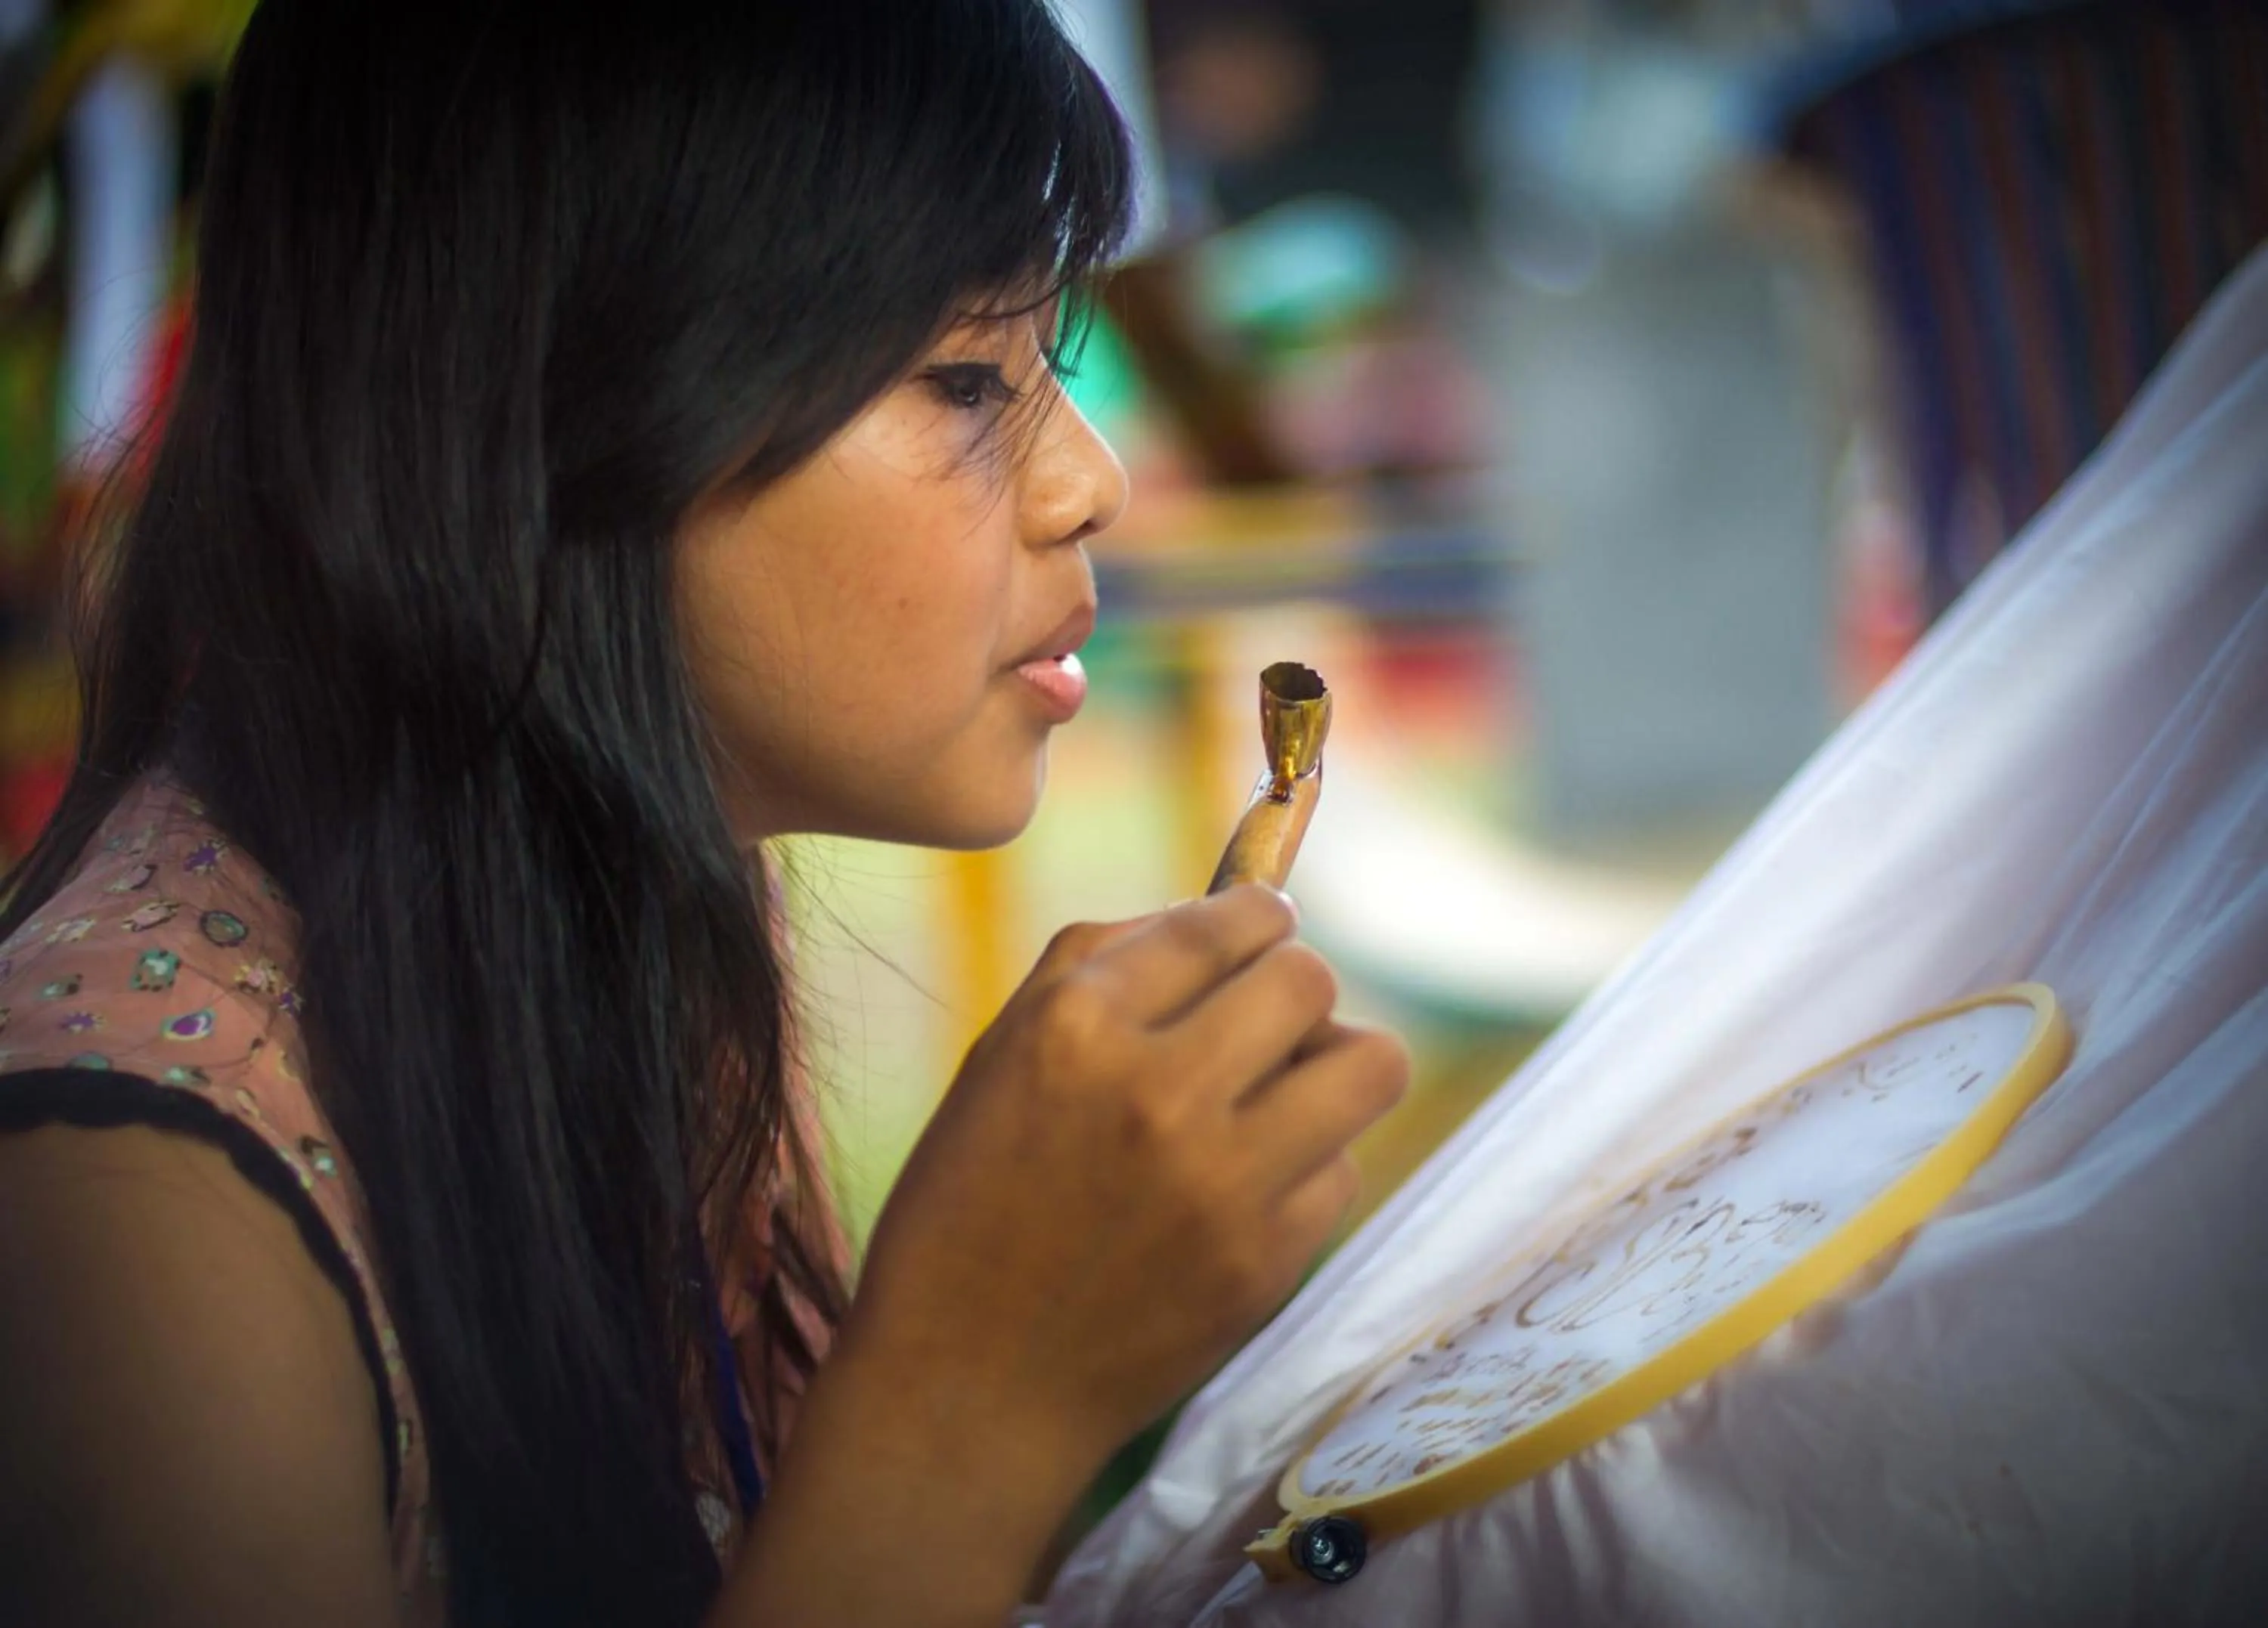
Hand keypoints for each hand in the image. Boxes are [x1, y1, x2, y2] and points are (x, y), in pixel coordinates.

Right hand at [845, 884, 1409, 1472]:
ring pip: (1369, 1063)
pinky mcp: (1267, 1261)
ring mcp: (1223, 1181)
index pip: (1223, 921)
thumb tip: (1224, 911)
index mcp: (1075, 1024)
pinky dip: (1307, 1167)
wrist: (970, 1386)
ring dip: (1336, 1063)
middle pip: (1309, 979)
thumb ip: (1102, 964)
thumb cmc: (971, 1206)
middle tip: (1265, 1019)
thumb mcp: (1000, 1057)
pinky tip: (1247, 1188)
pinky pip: (1343, 1169)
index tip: (1263, 927)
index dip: (1257, 915)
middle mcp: (1157, 1089)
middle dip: (1293, 985)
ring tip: (1289, 1089)